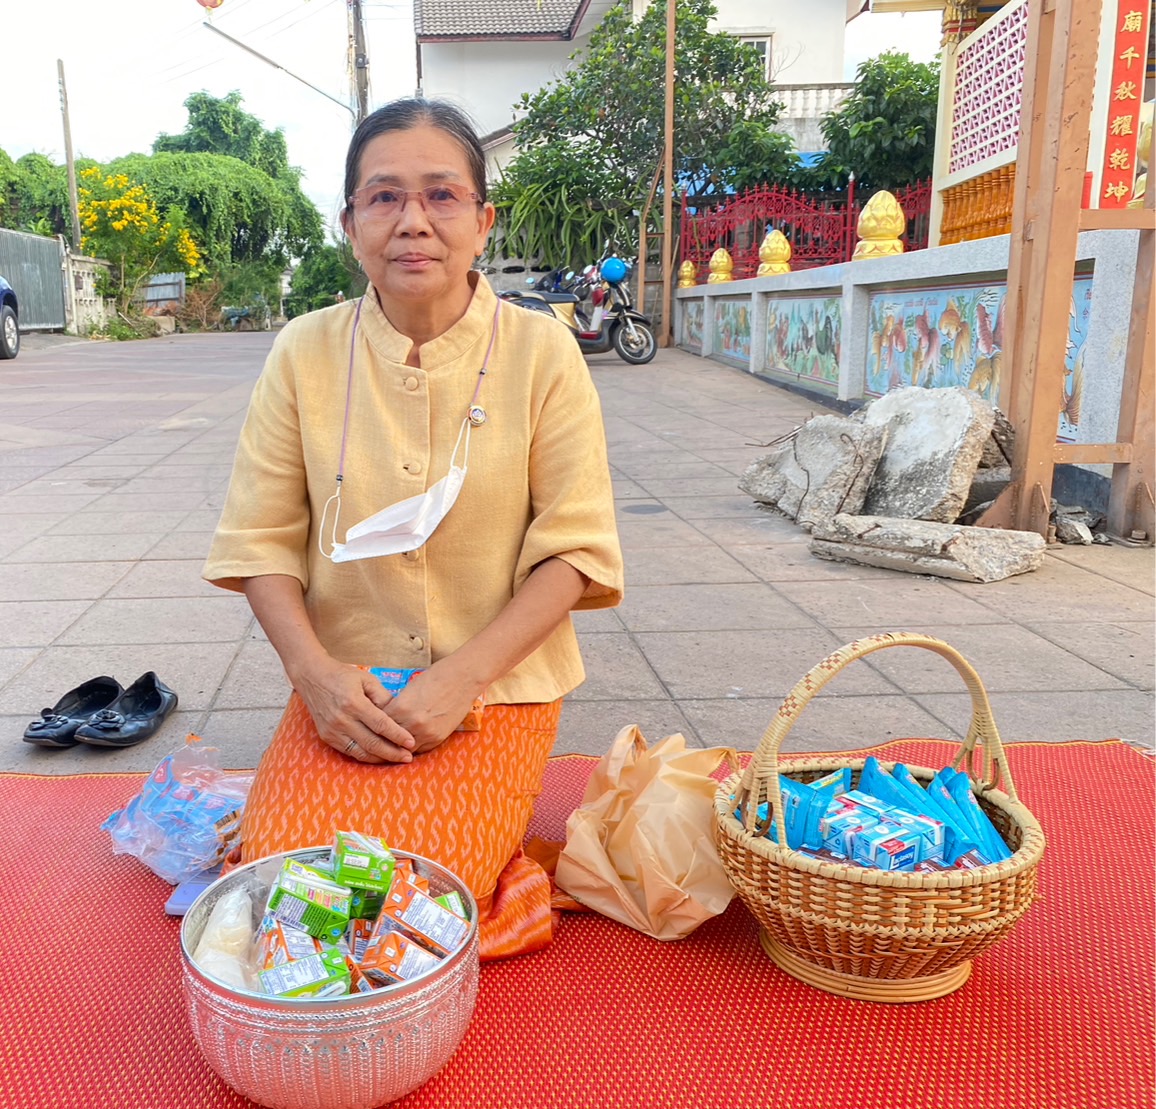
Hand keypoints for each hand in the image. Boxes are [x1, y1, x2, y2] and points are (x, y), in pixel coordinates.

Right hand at [290, 657, 416, 763]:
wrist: (312, 677)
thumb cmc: (343, 676)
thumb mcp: (367, 679)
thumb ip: (383, 697)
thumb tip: (401, 715)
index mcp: (354, 703)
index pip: (381, 724)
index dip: (397, 735)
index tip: (411, 742)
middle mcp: (342, 719)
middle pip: (372, 743)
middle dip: (392, 752)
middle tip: (408, 757)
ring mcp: (332, 730)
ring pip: (361, 752)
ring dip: (380, 758)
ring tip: (397, 759)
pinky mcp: (327, 737)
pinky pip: (350, 751)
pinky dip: (366, 756)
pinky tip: (379, 756)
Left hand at [384, 659, 484, 754]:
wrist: (461, 679)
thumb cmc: (435, 678)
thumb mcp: (408, 690)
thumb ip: (396, 707)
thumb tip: (386, 718)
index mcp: (400, 708)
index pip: (379, 725)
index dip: (374, 727)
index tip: (372, 729)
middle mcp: (411, 723)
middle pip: (388, 740)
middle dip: (384, 740)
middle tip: (379, 741)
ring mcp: (425, 733)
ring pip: (403, 749)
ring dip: (399, 747)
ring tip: (394, 745)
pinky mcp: (437, 738)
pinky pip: (420, 749)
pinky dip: (414, 746)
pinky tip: (410, 742)